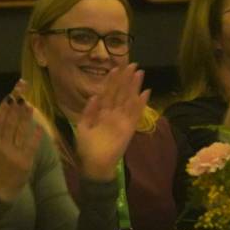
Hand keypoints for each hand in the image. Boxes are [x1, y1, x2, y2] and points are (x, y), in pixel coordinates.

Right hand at [0, 95, 42, 201]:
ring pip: (19, 132)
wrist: (1, 187)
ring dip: (24, 117)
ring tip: (29, 105)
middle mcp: (2, 146)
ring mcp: (13, 154)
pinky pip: (31, 145)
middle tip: (22, 93)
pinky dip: (35, 135)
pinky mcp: (25, 161)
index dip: (6, 106)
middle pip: (9, 123)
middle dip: (15, 107)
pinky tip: (39, 126)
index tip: (11, 94)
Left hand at [75, 63, 149, 180]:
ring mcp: (122, 120)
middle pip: (120, 92)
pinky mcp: (129, 128)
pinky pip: (136, 113)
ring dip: (134, 87)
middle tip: (133, 64)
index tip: (116, 68)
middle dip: (126, 79)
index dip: (111, 81)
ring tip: (140, 73)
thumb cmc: (86, 148)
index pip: (107, 92)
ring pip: (129, 99)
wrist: (95, 165)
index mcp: (100, 112)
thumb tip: (94, 95)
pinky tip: (146, 92)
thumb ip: (89, 111)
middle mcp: (112, 113)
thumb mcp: (83, 127)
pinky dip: (141, 103)